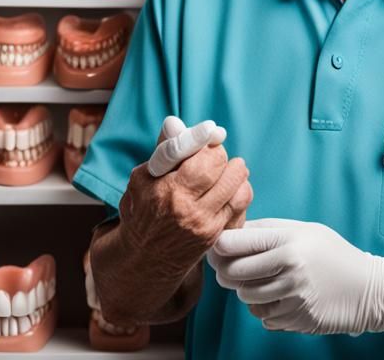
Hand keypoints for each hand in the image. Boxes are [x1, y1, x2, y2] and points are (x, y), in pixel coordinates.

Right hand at [117, 116, 253, 280]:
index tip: (212, 129)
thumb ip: (164, 150)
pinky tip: (233, 187)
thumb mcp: (143, 179)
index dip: (199, 136)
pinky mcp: (214, 234)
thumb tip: (175, 122)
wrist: (144, 261)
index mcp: (158, 187)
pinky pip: (240, 201)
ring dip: (235, 168)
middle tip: (213, 154)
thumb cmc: (143, 211)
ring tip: (230, 167)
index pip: (180, 151)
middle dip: (217, 153)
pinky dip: (240, 188)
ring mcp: (200, 222)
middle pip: (214, 162)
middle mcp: (179, 204)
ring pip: (233, 181)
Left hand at [208, 218, 383, 335]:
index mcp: (290, 241)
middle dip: (225, 270)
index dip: (219, 245)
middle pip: (234, 273)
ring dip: (245, 290)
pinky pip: (262, 316)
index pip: (238, 243)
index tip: (215, 246)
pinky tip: (278, 296)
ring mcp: (292, 297)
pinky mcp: (295, 319)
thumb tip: (231, 231)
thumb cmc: (332, 253)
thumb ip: (268, 229)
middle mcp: (290, 269)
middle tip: (227, 266)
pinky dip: (263, 308)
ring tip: (259, 280)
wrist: (366, 288)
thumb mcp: (304, 230)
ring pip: (245, 297)